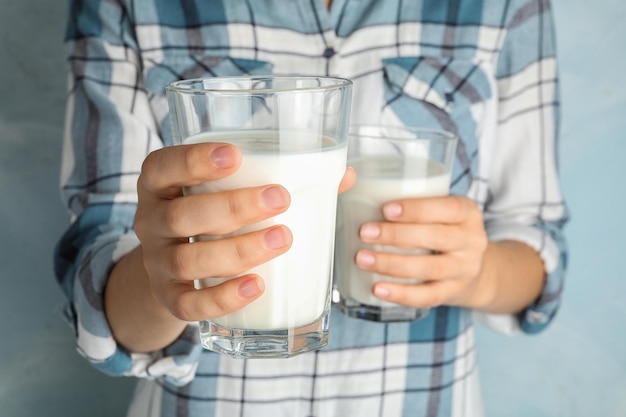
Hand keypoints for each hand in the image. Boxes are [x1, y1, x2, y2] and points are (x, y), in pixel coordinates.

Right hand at [134, 143, 355, 321]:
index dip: (193, 160)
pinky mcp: (170, 298)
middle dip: (233, 207)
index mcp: (161, 185)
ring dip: (238, 250)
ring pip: (189, 259)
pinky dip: (222, 297)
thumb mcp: (226, 190)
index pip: (162, 166)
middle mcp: (150, 222)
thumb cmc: (213, 216)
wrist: (175, 267)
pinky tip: (257, 286)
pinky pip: (190, 304)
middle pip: (182, 215)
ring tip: (283, 238)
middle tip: (281, 199)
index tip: (236, 156)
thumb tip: (345, 174)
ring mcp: (158, 263)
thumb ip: (279, 176)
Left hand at [354, 195, 490, 309]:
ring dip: (392, 264)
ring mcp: (464, 269)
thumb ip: (411, 200)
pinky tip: (378, 289)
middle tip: (365, 232)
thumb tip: (350, 182)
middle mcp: (471, 241)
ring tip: (363, 259)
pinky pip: (427, 296)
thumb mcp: (441, 209)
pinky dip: (401, 294)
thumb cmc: (444, 229)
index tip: (386, 209)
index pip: (448, 207)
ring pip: (429, 269)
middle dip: (396, 235)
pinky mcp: (453, 292)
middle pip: (436, 238)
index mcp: (467, 212)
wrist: (476, 268)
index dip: (416, 209)